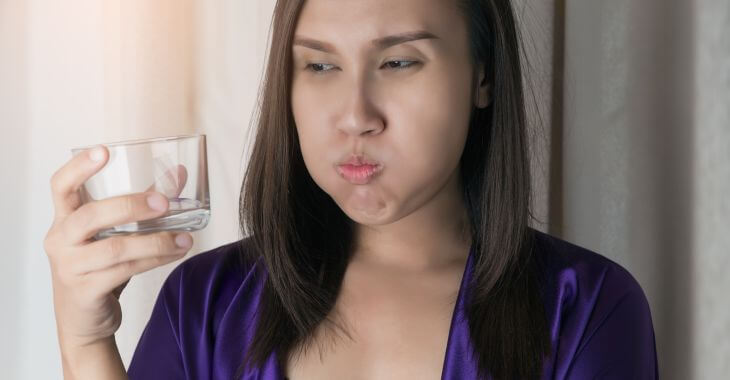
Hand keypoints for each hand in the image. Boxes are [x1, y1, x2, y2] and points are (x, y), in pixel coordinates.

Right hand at [44, 145, 193, 349]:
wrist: (83, 321)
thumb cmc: (99, 268)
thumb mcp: (112, 234)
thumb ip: (141, 203)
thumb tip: (178, 173)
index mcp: (64, 219)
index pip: (60, 187)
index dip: (79, 167)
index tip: (104, 151)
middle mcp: (61, 240)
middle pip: (90, 216)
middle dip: (130, 206)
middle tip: (164, 203)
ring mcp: (70, 267)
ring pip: (115, 248)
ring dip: (156, 242)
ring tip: (185, 238)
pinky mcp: (86, 291)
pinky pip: (125, 271)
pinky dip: (155, 261)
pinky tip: (175, 254)